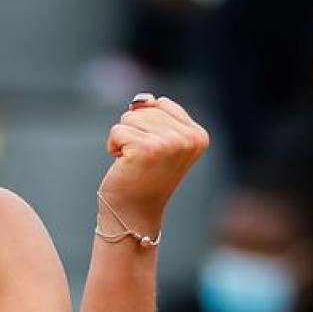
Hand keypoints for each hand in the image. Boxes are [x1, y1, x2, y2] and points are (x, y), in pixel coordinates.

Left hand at [99, 95, 209, 238]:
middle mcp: (188, 139)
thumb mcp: (159, 141)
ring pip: (130, 117)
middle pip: (145, 109)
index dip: (148, 125)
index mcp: (199, 135)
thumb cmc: (143, 175)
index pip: (162, 104)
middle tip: (142, 159)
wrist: (133, 212)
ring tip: (134, 162)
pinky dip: (114, 146)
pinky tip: (124, 165)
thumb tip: (144, 99)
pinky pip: (117, 130)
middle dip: (135, 131)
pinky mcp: (146, 148)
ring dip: (124, 139)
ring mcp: (169, 143)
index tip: (154, 152)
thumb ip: (155, 114)